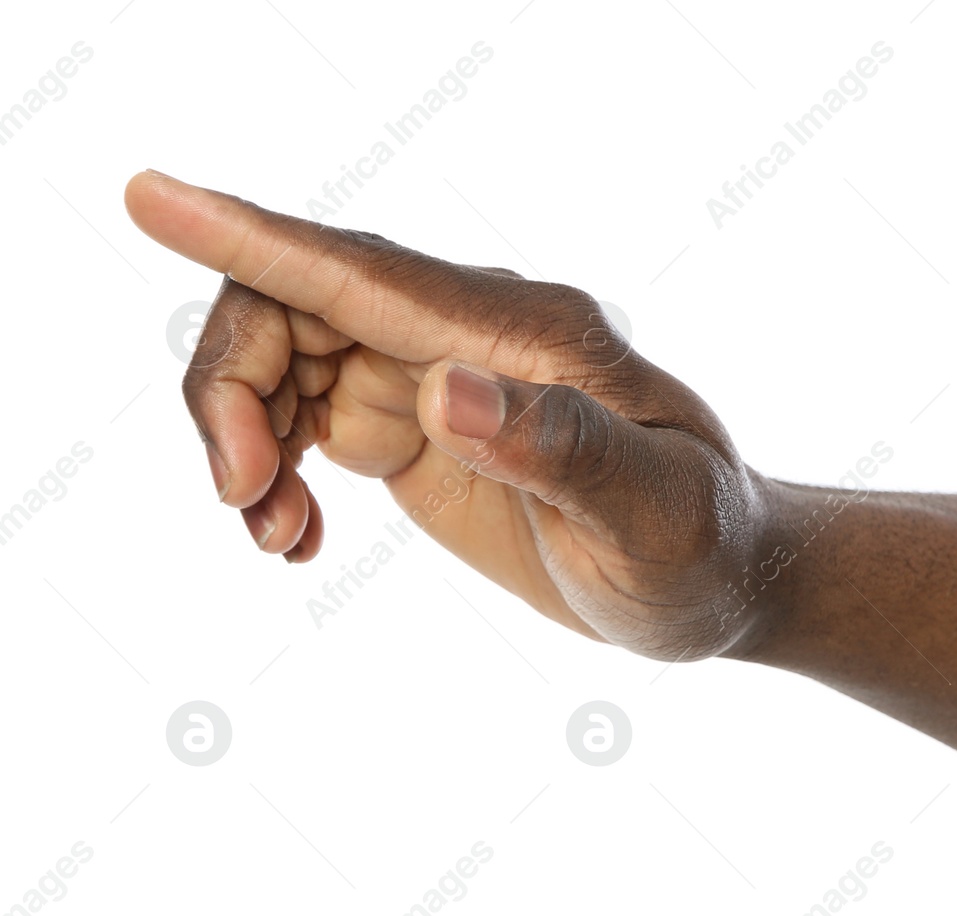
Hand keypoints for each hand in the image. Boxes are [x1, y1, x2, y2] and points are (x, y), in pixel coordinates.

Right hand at [125, 170, 773, 660]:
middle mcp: (473, 333)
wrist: (712, 582)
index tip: (149, 198)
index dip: (251, 239)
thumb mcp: (653, 514)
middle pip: (294, 306)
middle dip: (235, 391)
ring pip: (283, 358)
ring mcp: (439, 373)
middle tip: (250, 501)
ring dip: (245, 442)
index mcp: (530, 334)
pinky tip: (297, 539)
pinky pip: (303, 414)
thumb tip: (444, 390)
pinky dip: (271, 471)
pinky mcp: (421, 424)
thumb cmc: (698, 550)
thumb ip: (561, 448)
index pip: (365, 274)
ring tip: (280, 538)